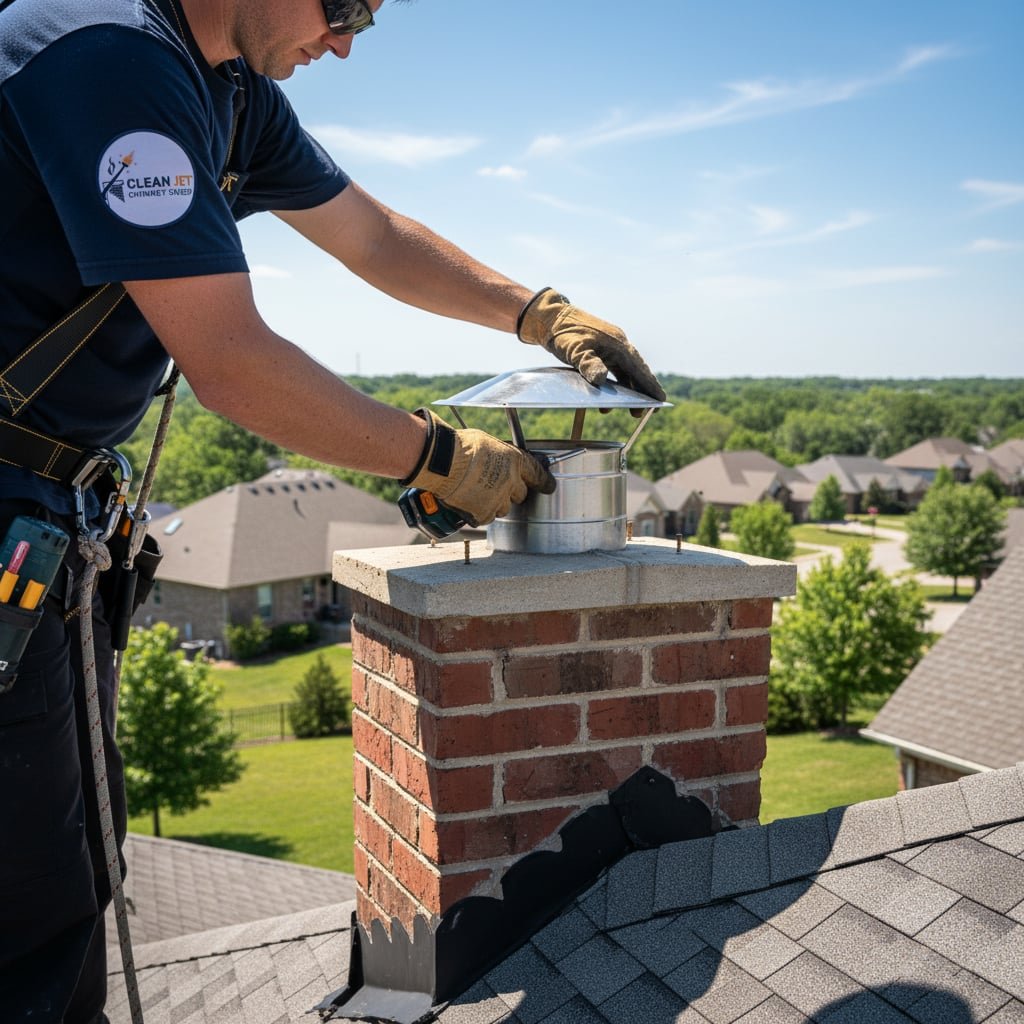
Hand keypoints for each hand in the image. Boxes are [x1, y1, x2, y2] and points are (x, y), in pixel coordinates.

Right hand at [402, 409, 555, 526]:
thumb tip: (496, 458)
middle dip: (511, 491)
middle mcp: (511, 482)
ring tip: (478, 492)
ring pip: (504, 508)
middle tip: (496, 486)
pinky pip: (486, 516)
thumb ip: (499, 455)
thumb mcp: (487, 443)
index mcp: (515, 461)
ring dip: (495, 502)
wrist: (443, 462)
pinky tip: (469, 501)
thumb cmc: (461, 446)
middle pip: (520, 494)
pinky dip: (479, 511)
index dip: (544, 482)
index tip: (549, 486)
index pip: (538, 474)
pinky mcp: (483, 513)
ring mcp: (498, 500)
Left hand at [517, 288, 665, 408]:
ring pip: (626, 371)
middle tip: (645, 410)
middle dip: (642, 391)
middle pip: (636, 370)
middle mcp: (618, 344)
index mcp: (617, 344)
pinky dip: (615, 383)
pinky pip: (615, 369)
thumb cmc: (564, 333)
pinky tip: (609, 396)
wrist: (551, 318)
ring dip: (628, 390)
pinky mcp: (602, 349)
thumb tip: (602, 379)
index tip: (661, 399)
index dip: (650, 385)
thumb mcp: (575, 349)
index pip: (638, 368)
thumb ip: (589, 363)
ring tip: (630, 409)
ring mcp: (611, 346)